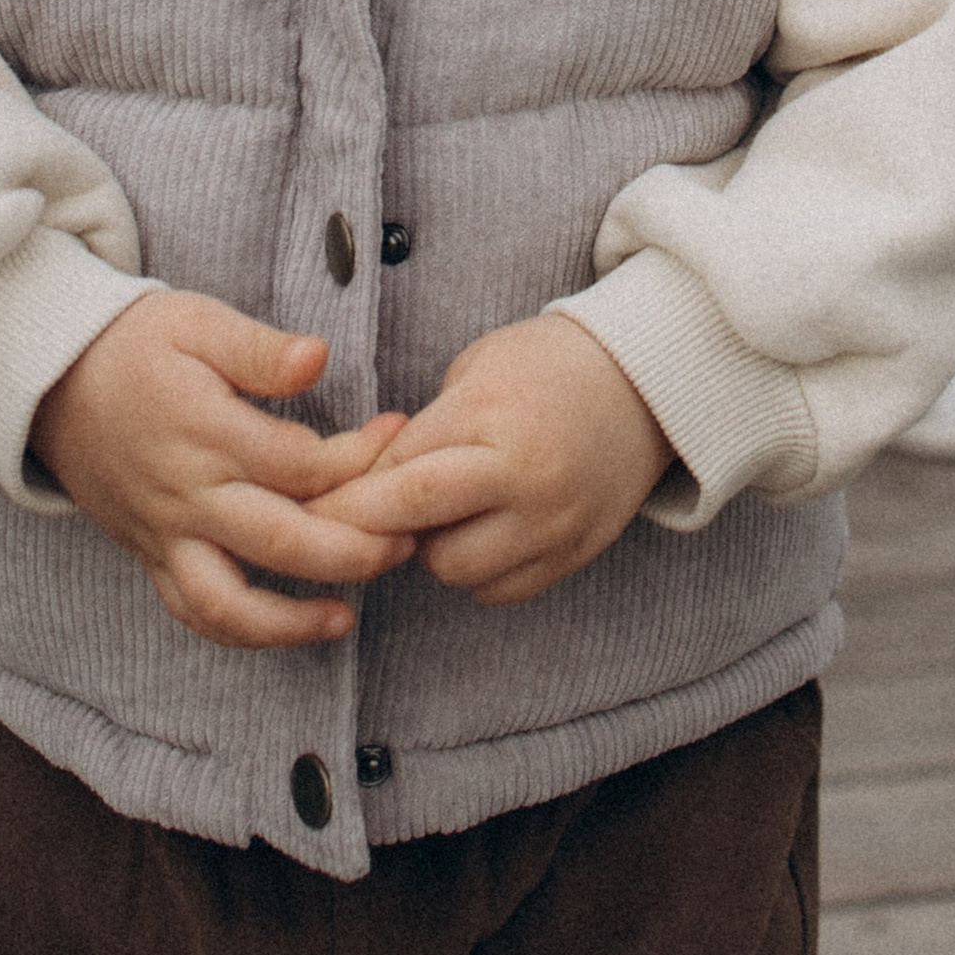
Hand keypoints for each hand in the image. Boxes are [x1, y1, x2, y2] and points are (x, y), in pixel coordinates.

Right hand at [31, 293, 413, 649]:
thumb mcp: (196, 323)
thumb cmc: (135, 346)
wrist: (53, 381)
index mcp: (206, 432)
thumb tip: (319, 358)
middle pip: (279, 541)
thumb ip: (259, 349)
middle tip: (408, 543)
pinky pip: (193, 612)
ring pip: (228, 603)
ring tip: (346, 615)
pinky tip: (287, 629)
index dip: (359, 458)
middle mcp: (187, 494)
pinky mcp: (151, 555)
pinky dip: (240, 632)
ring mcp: (166, 533)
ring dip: (291, 621)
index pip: (301, 464)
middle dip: (352, 551)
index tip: (398, 438)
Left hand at [310, 312, 674, 604]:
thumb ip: (423, 429)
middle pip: (417, 526)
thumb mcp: (476, 371)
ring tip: (437, 514)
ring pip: (454, 569)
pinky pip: (500, 589)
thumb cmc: (548, 365)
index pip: (396, 474)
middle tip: (346, 522)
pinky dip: (477, 569)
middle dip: (370, 528)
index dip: (345, 496)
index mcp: (491, 416)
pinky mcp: (574, 552)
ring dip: (429, 548)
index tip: (308, 506)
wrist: (645, 383)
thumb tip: (364, 483)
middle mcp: (523, 476)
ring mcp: (553, 521)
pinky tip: (479, 532)